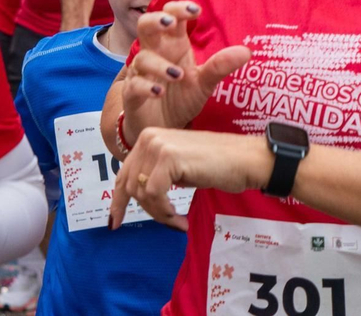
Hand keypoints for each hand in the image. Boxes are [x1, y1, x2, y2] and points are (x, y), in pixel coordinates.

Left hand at [108, 129, 270, 229]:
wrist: (246, 159)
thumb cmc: (218, 166)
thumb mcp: (179, 168)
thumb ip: (157, 174)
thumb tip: (139, 194)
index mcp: (148, 138)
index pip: (123, 174)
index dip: (117, 201)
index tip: (114, 223)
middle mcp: (148, 138)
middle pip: (129, 186)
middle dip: (147, 210)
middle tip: (169, 222)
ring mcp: (157, 146)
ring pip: (141, 192)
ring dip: (159, 214)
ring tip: (178, 221)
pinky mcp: (168, 159)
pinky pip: (154, 195)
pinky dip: (165, 213)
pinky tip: (181, 220)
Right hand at [124, 0, 250, 132]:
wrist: (162, 128)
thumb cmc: (180, 99)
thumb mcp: (204, 83)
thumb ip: (220, 66)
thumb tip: (247, 51)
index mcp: (173, 45)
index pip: (171, 16)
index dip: (179, 9)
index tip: (196, 10)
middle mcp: (155, 53)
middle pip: (145, 25)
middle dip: (155, 20)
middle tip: (170, 23)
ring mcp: (141, 73)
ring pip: (142, 58)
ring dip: (159, 64)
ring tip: (178, 75)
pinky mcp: (132, 94)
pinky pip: (133, 85)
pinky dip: (145, 87)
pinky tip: (159, 92)